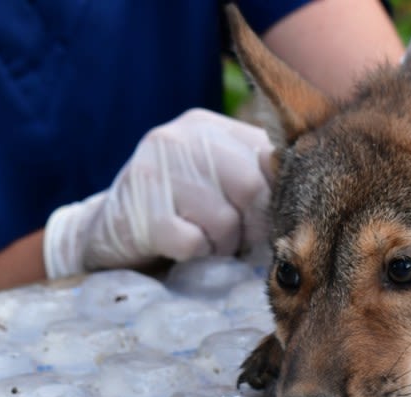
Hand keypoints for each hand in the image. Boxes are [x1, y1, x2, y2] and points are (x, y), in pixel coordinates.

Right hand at [44, 109, 272, 278]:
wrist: (107, 232)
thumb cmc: (180, 211)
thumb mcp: (218, 182)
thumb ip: (256, 178)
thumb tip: (303, 197)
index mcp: (210, 127)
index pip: (268, 158)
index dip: (276, 200)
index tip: (267, 222)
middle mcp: (182, 138)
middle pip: (252, 188)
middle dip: (253, 228)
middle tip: (237, 241)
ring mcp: (156, 169)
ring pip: (224, 221)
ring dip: (222, 246)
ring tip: (205, 243)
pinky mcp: (138, 207)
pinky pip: (191, 242)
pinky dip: (194, 255)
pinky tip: (180, 248)